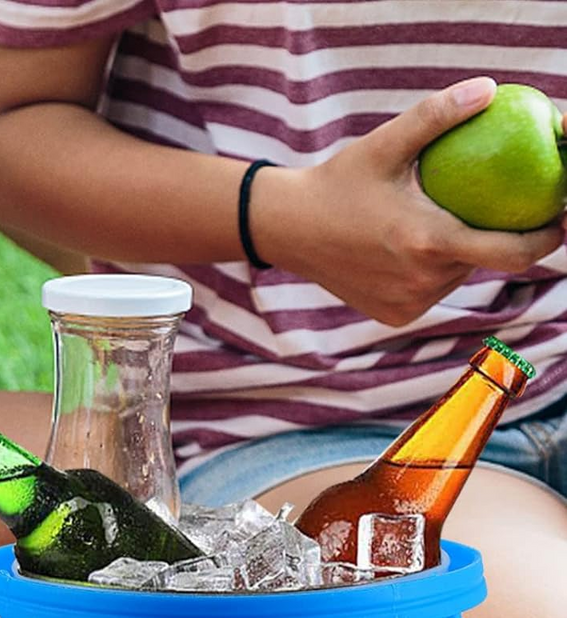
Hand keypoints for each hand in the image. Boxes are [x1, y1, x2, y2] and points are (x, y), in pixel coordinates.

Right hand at [254, 77, 563, 326]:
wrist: (288, 230)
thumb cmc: (338, 183)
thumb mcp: (386, 144)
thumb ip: (437, 116)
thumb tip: (489, 89)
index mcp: (428, 242)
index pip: (510, 251)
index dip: (545, 238)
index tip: (559, 219)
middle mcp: (421, 281)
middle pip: (482, 261)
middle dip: (491, 236)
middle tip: (480, 207)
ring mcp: (406, 304)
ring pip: (456, 277)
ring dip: (457, 254)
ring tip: (429, 225)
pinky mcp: (393, 315)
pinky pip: (430, 292)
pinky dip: (429, 272)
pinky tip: (406, 251)